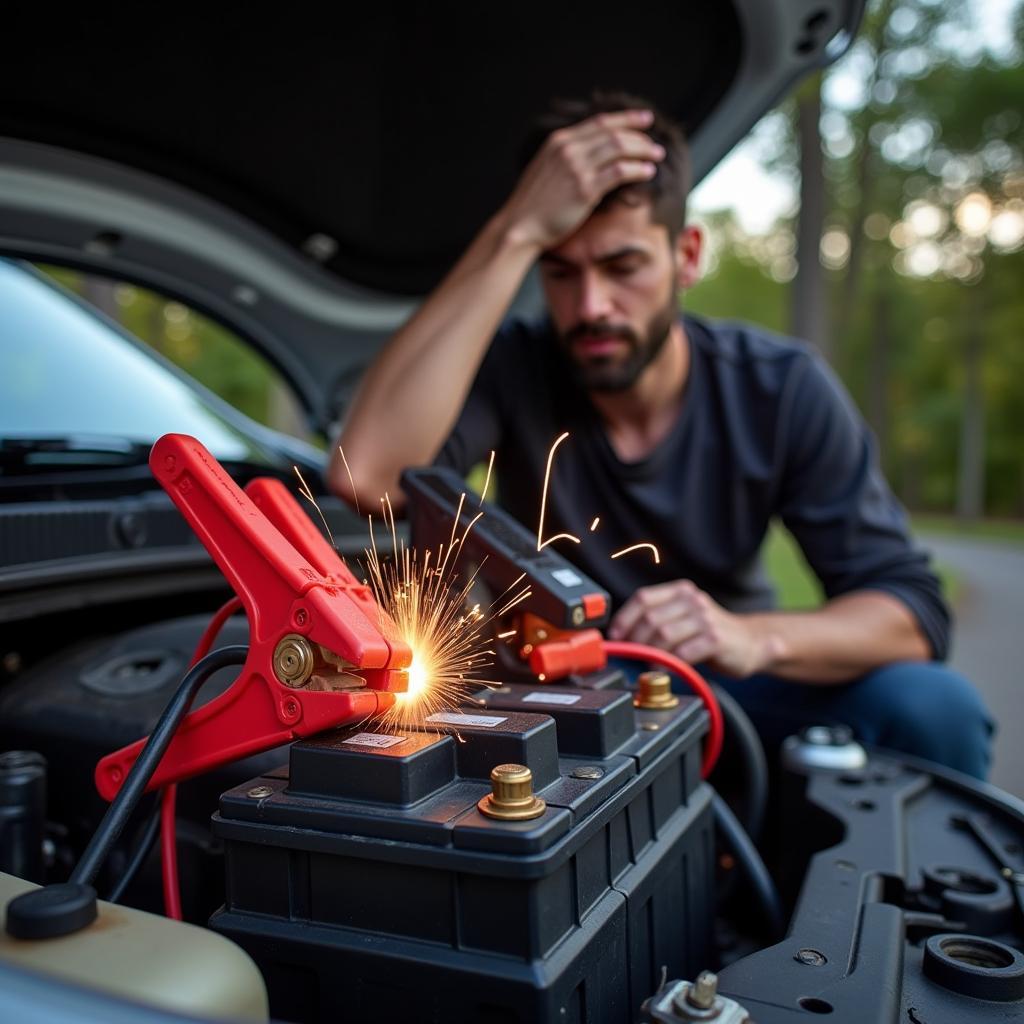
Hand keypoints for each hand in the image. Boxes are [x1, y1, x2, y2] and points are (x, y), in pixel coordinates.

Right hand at [500, 109, 665, 250]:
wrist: (520, 226)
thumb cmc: (534, 205)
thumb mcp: (547, 170)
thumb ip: (567, 158)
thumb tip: (592, 156)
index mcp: (559, 141)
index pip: (600, 122)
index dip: (626, 119)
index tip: (645, 119)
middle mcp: (569, 149)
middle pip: (614, 132)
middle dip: (639, 135)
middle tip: (655, 143)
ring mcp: (577, 167)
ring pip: (620, 147)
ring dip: (643, 150)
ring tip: (656, 156)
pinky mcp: (585, 188)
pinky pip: (620, 171)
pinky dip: (637, 169)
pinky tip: (647, 172)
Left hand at [608, 579, 775, 677]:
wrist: (750, 644)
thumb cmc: (708, 634)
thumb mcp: (682, 619)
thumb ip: (656, 621)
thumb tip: (619, 638)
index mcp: (680, 591)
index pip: (643, 598)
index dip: (624, 618)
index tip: (615, 638)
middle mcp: (693, 600)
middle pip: (650, 618)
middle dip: (635, 640)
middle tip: (631, 656)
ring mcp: (705, 619)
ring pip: (664, 634)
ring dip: (650, 652)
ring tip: (646, 663)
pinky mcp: (716, 639)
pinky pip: (684, 652)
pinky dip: (670, 662)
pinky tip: (666, 669)